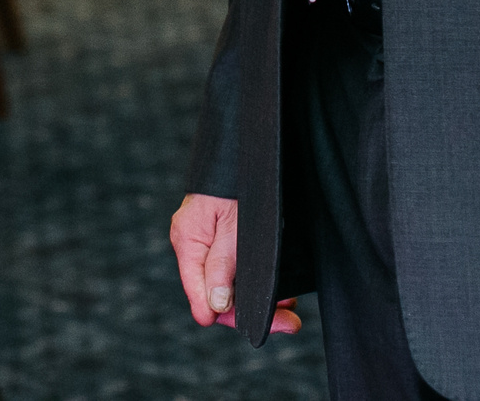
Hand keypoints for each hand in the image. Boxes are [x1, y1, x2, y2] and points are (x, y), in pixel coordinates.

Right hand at [169, 194, 300, 334]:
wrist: (246, 152)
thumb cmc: (238, 183)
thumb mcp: (232, 227)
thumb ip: (221, 266)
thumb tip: (214, 305)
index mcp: (188, 242)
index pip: (200, 293)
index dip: (226, 313)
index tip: (258, 327)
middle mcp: (196, 247)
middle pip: (217, 294)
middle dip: (251, 311)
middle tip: (290, 323)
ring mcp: (211, 245)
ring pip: (232, 286)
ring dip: (261, 299)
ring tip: (291, 306)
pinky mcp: (227, 241)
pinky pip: (239, 271)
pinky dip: (260, 283)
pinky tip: (283, 290)